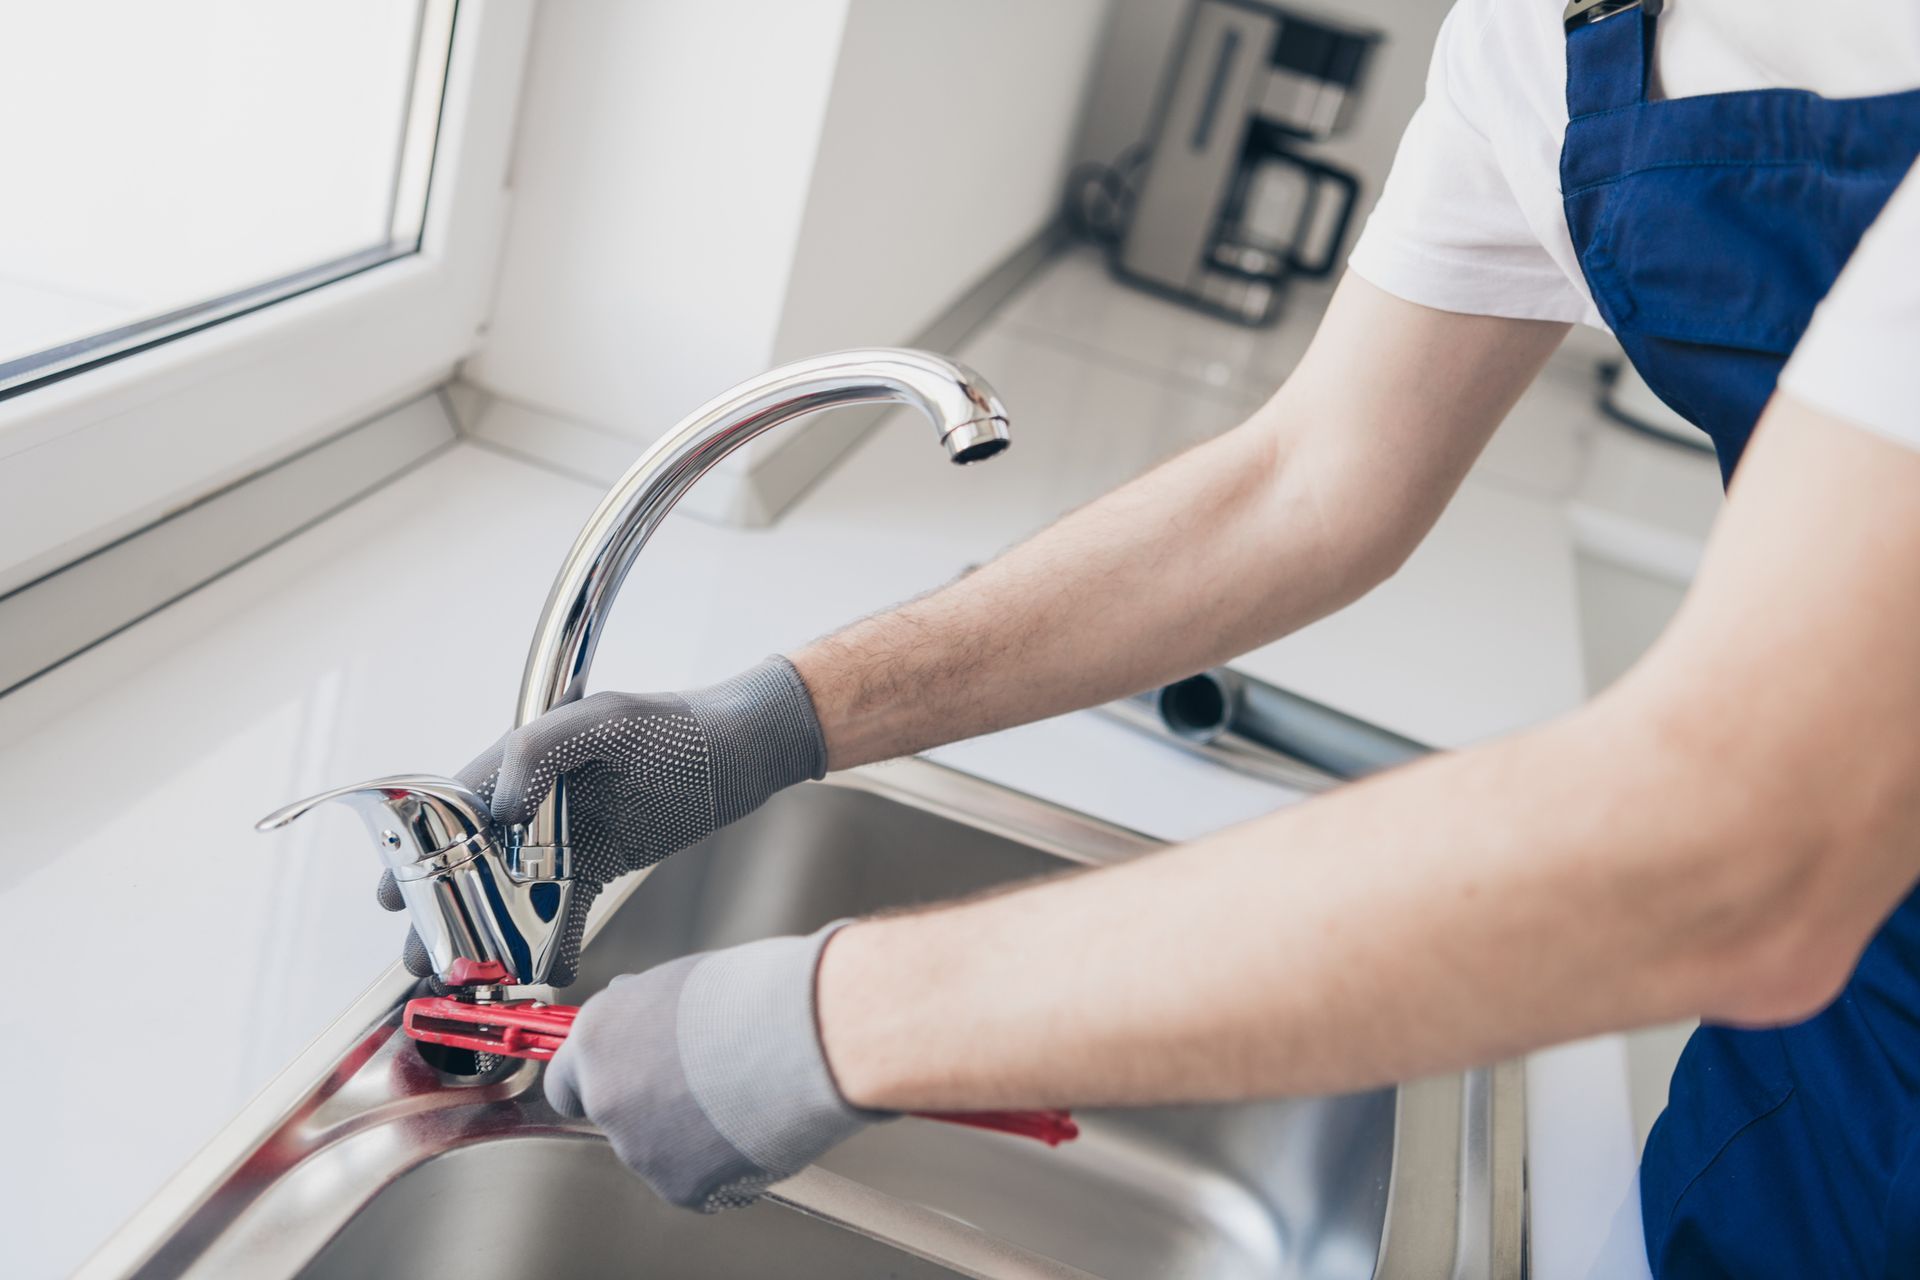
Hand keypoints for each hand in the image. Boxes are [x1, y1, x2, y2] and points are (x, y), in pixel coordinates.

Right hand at [378, 656, 826, 985]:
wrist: (743, 754)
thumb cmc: (676, 726)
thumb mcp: (606, 722)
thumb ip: (540, 750)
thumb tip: (496, 807)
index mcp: (525, 758)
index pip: (455, 806)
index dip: (419, 851)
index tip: (394, 893)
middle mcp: (535, 798)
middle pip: (472, 857)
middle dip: (442, 907)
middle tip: (422, 954)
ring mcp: (563, 834)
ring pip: (509, 891)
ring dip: (485, 933)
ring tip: (461, 975)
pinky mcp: (596, 862)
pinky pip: (561, 910)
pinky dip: (547, 943)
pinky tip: (537, 975)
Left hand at [544, 923, 881, 1209]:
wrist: (807, 1036)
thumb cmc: (758, 995)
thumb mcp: (682, 982)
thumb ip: (644, 1012)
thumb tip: (639, 1017)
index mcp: (597, 1037)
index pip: (567, 1078)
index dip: (603, 1077)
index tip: (628, 1077)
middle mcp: (607, 1095)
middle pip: (617, 1114)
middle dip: (653, 1105)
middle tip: (706, 1083)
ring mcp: (640, 1147)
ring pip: (657, 1149)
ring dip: (688, 1133)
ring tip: (743, 1095)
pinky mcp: (681, 1186)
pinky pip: (693, 1179)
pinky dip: (719, 1162)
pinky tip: (752, 1126)